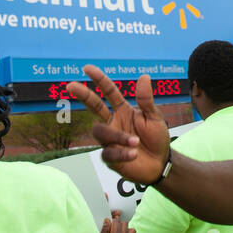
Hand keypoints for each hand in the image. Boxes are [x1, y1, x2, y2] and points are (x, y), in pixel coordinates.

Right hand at [69, 66, 171, 184]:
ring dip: (117, 136)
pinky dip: (121, 153)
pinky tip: (134, 154)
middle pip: (94, 107)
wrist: (160, 163)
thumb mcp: (154, 117)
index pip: (108, 92)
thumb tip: (143, 76)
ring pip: (100, 132)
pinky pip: (108, 154)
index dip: (99, 80)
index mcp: (123, 110)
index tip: (87, 68)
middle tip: (71, 85)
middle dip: (83, 95)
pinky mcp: (110, 158)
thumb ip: (146, 100)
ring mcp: (110, 140)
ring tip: (136, 142)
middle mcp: (113, 123)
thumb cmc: (156, 138)